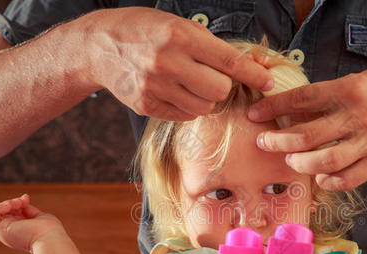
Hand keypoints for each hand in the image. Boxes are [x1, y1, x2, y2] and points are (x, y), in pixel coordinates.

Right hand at [0, 194, 63, 252]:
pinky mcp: (0, 232)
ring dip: (4, 205)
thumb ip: (30, 210)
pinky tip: (9, 205)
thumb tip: (24, 199)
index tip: (26, 198)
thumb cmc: (49, 230)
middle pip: (4, 214)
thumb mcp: (39, 216)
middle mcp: (11, 233)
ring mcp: (5, 233)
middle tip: (23, 201)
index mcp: (21, 231)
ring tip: (17, 203)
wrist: (49, 239)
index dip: (17, 204)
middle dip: (12, 203)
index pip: (12, 214)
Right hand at [79, 7, 272, 120]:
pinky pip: (185, 115)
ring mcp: (156, 87)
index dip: (253, 73)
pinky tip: (174, 91)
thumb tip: (249, 64)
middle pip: (220, 90)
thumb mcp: (176, 25)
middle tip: (210, 77)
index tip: (268, 81)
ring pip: (205, 106)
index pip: (228, 61)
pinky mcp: (147, 105)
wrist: (98, 46)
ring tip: (189, 82)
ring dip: (206, 98)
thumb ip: (210, 46)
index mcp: (179, 36)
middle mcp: (168, 62)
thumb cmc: (143, 31)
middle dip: (222, 86)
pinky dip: (188, 106)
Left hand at [247, 68, 366, 190]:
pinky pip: (348, 179)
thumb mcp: (360, 81)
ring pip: (325, 160)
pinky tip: (319, 176)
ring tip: (291, 161)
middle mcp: (357, 116)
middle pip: (307, 135)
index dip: (275, 108)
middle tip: (265, 142)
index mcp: (350, 90)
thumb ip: (329, 96)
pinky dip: (329, 181)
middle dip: (279, 141)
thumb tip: (294, 111)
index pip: (303, 99)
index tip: (256, 115)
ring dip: (301, 163)